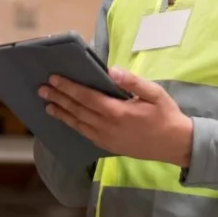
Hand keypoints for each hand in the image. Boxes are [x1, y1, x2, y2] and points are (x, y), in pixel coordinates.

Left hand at [38, 67, 192, 166]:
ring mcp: (106, 138)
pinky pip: (85, 134)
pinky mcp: (107, 145)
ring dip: (61, 113)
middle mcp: (107, 126)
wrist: (175, 145)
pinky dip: (72, 125)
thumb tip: (112, 71)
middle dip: (59, 98)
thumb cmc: (166, 115)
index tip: (54, 78)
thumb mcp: (155, 93)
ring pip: (78, 124)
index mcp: (117, 111)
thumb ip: (133, 82)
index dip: (69, 87)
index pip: (86, 97)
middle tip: (42, 89)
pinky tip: (65, 119)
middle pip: (77, 110)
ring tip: (47, 104)